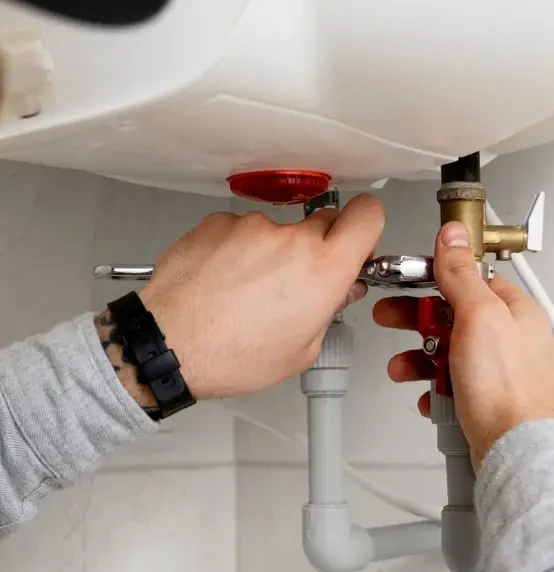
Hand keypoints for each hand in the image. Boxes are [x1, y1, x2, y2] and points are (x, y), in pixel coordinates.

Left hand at [135, 195, 383, 398]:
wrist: (168, 345)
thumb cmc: (231, 356)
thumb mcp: (301, 350)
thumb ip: (328, 311)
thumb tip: (339, 289)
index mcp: (323, 272)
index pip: (367, 215)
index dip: (366, 225)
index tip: (358, 239)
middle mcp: (291, 240)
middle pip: (323, 222)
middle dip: (318, 246)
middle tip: (298, 279)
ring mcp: (252, 226)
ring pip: (278, 230)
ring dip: (271, 252)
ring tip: (246, 290)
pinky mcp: (218, 222)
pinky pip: (241, 230)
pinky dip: (237, 249)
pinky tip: (223, 281)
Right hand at [374, 221, 553, 466]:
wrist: (515, 451)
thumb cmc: (507, 390)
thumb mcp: (479, 317)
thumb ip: (461, 274)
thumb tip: (453, 236)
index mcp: (515, 310)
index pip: (469, 279)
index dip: (434, 278)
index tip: (406, 281)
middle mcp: (510, 338)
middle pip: (453, 316)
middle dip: (418, 322)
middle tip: (392, 319)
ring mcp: (499, 371)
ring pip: (448, 353)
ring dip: (420, 359)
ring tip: (403, 368)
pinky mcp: (487, 400)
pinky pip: (451, 385)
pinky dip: (434, 389)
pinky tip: (430, 395)